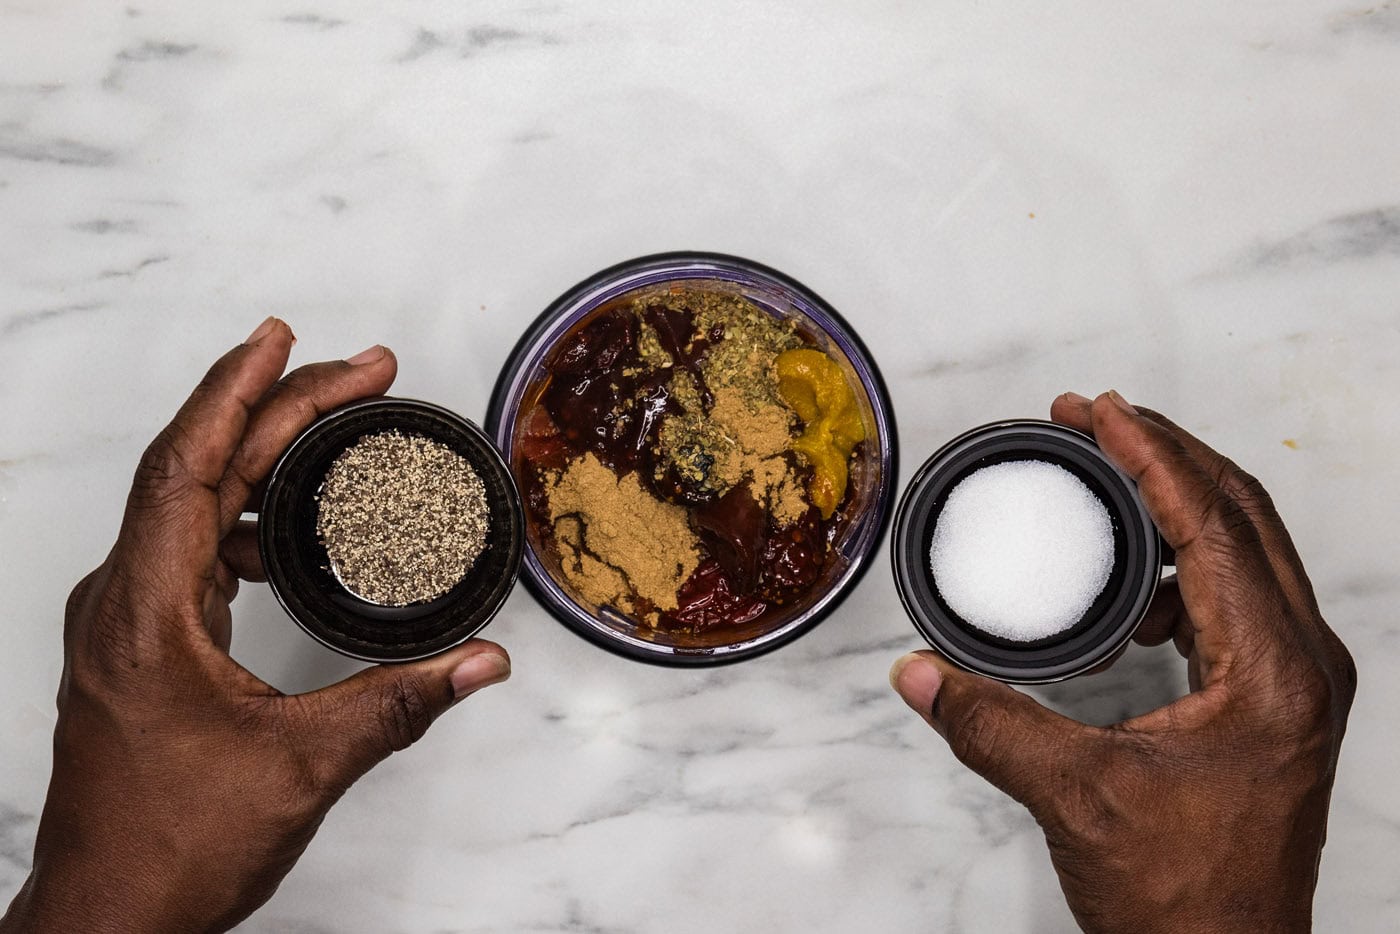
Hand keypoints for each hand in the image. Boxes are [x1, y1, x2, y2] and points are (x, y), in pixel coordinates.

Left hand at [1, 319, 511, 933]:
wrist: (106, 917)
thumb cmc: (170, 847)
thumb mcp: (303, 767)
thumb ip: (401, 704)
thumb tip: (479, 661)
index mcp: (147, 611)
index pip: (189, 466)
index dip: (237, 390)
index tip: (284, 339)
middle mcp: (124, 601)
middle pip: (197, 468)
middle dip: (278, 408)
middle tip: (356, 370)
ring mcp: (127, 620)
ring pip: (191, 503)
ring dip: (258, 456)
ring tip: (331, 425)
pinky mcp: (141, 643)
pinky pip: (190, 547)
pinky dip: (244, 516)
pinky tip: (288, 528)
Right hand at [890, 391, 1355, 932]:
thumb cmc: (1183, 898)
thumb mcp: (1074, 795)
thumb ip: (989, 724)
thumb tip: (920, 674)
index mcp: (1275, 673)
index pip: (1213, 527)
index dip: (1151, 457)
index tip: (1100, 411)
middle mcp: (1303, 666)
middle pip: (1245, 516)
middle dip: (1168, 457)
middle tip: (1097, 421)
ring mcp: (1296, 684)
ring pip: (1247, 551)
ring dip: (1180, 504)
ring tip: (1110, 481)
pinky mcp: (1275, 703)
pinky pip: (1237, 598)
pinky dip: (1184, 567)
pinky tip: (1133, 590)